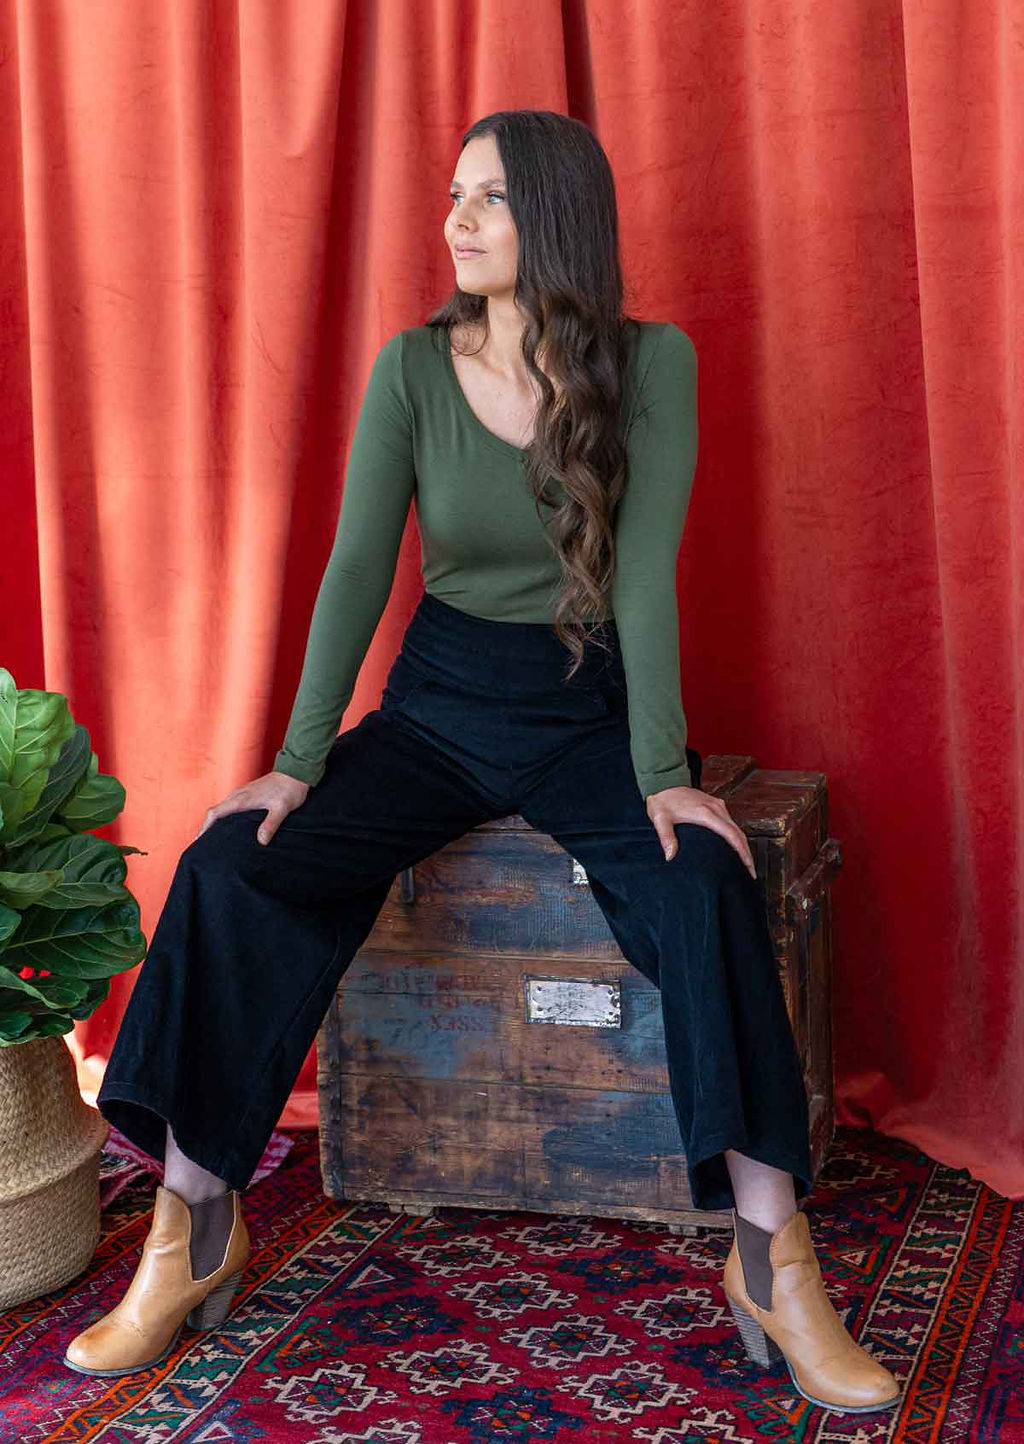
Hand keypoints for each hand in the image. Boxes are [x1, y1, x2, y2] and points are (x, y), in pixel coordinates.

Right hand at [194, 770, 310, 846]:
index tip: (199, 840)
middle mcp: (239, 795)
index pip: (216, 813)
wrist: (296, 771)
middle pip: (215, 812)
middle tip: (204, 845)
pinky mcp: (248, 794)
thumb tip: (261, 841)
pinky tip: (230, 826)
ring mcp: (243, 793)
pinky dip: (224, 817)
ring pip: (222, 808)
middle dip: (206, 827)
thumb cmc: (290, 789)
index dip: (205, 827)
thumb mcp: (282, 808)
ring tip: (214, 839)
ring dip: (215, 822)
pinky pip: (230, 806)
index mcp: (242, 798)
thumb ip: (271, 824)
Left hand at [646, 784, 756, 879]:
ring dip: (744, 845)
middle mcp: (716, 808)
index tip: (748, 865)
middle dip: (747, 853)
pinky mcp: (716, 806)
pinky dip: (737, 836)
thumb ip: (666, 837)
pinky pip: (731, 823)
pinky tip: (736, 847)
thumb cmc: (663, 801)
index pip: (731, 834)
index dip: (742, 851)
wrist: (665, 782)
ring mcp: (718, 806)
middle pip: (739, 833)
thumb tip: (670, 856)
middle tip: (751, 872)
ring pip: (737, 828)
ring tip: (747, 864)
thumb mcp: (660, 819)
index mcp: (705, 813)